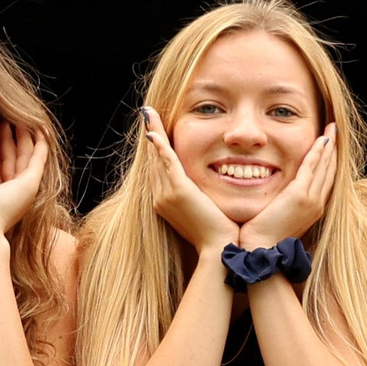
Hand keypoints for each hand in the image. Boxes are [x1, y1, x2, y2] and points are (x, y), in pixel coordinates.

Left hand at [0, 121, 49, 245]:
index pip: (0, 164)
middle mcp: (13, 192)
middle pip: (15, 156)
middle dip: (12, 136)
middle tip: (9, 116)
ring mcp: (24, 189)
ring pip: (26, 154)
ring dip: (25, 135)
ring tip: (22, 117)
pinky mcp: (30, 184)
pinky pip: (38, 158)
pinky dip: (40, 144)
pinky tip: (39, 129)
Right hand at [143, 106, 238, 252]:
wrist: (218, 250)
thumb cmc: (218, 234)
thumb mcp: (205, 211)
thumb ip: (201, 197)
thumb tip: (206, 189)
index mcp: (166, 202)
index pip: (159, 170)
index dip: (156, 150)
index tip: (155, 132)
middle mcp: (161, 198)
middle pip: (154, 161)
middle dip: (152, 136)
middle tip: (147, 115)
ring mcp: (167, 194)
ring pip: (157, 158)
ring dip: (153, 134)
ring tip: (148, 115)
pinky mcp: (178, 191)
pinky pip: (166, 162)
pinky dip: (161, 145)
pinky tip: (155, 132)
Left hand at [238, 125, 336, 247]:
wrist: (261, 251)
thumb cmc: (264, 239)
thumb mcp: (279, 219)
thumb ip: (283, 205)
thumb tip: (278, 197)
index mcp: (313, 209)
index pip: (325, 180)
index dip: (329, 161)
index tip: (330, 145)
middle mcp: (317, 204)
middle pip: (330, 171)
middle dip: (333, 149)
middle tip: (335, 131)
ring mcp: (311, 200)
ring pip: (324, 167)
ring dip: (329, 146)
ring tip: (332, 129)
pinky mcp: (300, 196)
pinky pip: (312, 168)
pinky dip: (317, 152)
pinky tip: (321, 139)